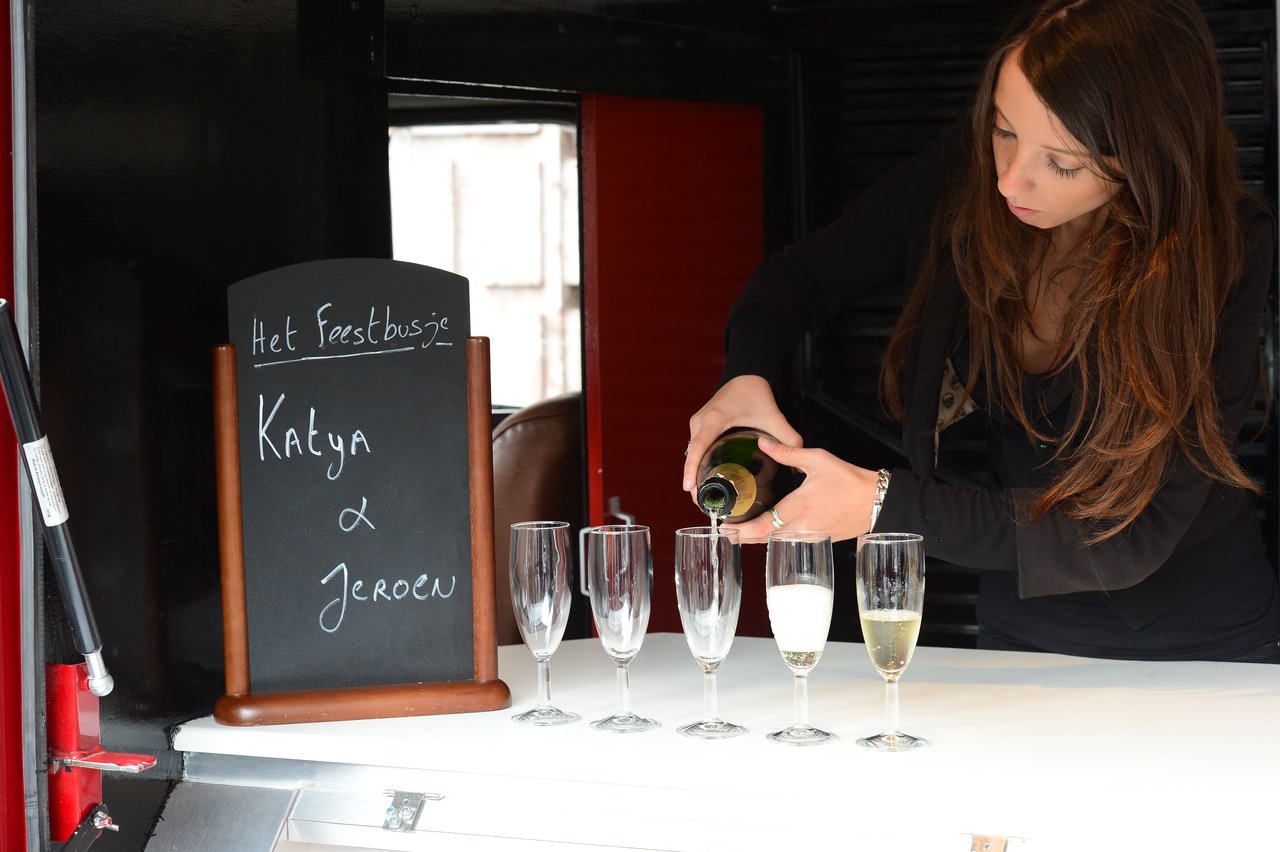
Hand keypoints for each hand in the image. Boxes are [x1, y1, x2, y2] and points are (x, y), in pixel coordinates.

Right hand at [682, 375, 803, 494]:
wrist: (745, 375)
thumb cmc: (755, 393)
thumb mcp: (774, 416)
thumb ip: (788, 439)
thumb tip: (797, 467)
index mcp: (715, 419)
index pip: (699, 447)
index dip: (691, 468)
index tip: (690, 489)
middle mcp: (700, 422)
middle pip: (692, 456)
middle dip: (693, 481)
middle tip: (703, 506)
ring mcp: (697, 424)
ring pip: (692, 455)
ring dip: (694, 475)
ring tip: (703, 500)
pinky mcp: (699, 427)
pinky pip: (695, 449)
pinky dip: (697, 466)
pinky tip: (705, 482)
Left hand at [726, 434, 878, 544]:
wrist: (877, 501)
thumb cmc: (849, 479)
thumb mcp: (817, 459)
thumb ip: (786, 453)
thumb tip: (762, 441)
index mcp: (797, 507)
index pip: (761, 527)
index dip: (740, 531)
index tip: (724, 527)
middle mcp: (801, 527)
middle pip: (763, 540)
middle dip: (742, 538)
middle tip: (725, 531)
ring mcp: (810, 536)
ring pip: (777, 543)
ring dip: (757, 540)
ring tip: (740, 532)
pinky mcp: (819, 540)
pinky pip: (791, 543)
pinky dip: (776, 540)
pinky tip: (768, 532)